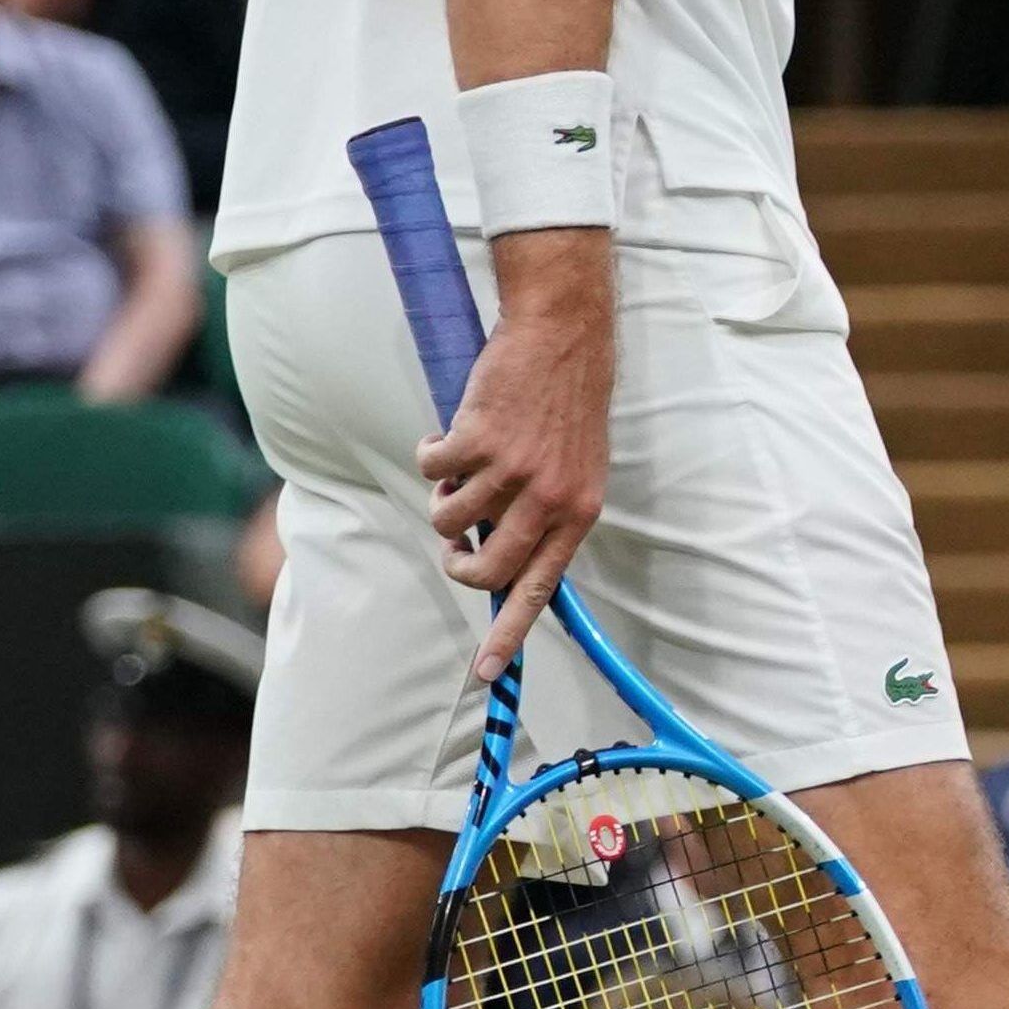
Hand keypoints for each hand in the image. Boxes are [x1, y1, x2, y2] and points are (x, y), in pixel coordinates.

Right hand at [424, 235, 615, 681]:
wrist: (563, 335)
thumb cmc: (566, 403)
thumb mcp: (576, 468)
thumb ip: (545, 515)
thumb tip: (497, 558)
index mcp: (578, 514)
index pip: (541, 589)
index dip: (511, 634)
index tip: (488, 673)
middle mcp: (549, 499)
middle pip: (483, 569)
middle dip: (456, 561)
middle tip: (454, 538)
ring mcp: (514, 471)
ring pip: (447, 519)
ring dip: (442, 497)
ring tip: (464, 464)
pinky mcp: (478, 440)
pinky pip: (429, 469)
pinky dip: (429, 454)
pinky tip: (451, 431)